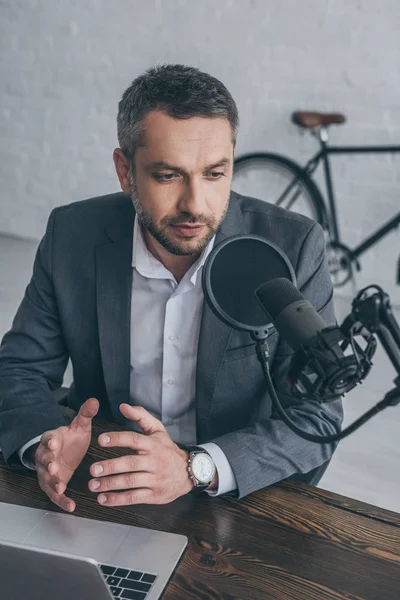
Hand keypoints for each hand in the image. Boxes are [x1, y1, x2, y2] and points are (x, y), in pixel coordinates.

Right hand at [35, 397, 98, 511]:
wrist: (63, 453)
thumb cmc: (70, 439)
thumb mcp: (79, 427)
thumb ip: (85, 415)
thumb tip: (95, 400)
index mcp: (52, 439)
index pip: (48, 438)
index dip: (50, 440)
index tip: (54, 442)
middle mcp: (46, 456)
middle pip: (44, 460)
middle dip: (49, 464)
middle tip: (54, 467)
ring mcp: (47, 472)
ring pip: (47, 479)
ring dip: (53, 483)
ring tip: (60, 487)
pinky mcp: (52, 486)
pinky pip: (55, 495)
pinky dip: (62, 500)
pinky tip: (71, 506)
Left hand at [88, 405, 193, 505]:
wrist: (188, 472)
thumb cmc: (167, 449)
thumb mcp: (157, 429)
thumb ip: (140, 415)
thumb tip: (123, 406)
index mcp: (153, 444)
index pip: (134, 439)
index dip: (117, 439)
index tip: (101, 439)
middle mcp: (154, 461)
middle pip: (130, 463)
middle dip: (110, 467)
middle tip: (93, 469)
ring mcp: (155, 479)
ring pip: (130, 482)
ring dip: (110, 484)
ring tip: (93, 485)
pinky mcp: (154, 495)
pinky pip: (134, 498)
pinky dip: (117, 499)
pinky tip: (103, 499)